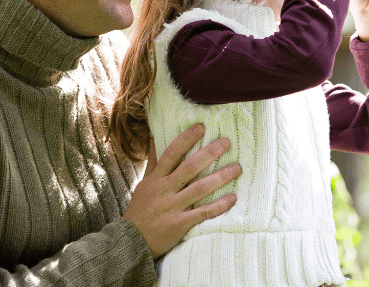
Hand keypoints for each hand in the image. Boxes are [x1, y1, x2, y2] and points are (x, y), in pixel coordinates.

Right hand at [123, 124, 240, 258]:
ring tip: (237, 168)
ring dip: (220, 177)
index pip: (171, 153)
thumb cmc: (141, 209)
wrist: (131, 241)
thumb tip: (153, 136)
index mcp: (156, 178)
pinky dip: (218, 206)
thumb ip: (153, 161)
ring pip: (199, 189)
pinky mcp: (180, 224)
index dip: (186, 139)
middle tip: (226, 142)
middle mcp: (165, 190)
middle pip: (189, 168)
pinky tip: (233, 198)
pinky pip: (203, 213)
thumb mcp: (144, 183)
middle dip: (209, 153)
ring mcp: (173, 207)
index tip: (201, 127)